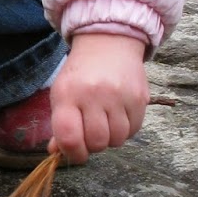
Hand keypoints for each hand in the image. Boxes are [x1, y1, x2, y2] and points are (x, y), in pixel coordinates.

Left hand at [49, 32, 148, 164]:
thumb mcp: (62, 94)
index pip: (69, 137)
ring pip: (117, 140)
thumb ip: (60, 125)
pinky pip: (134, 130)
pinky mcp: (139, 98)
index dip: (72, 153)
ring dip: (110, 138)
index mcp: (67, 94)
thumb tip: (57, 152)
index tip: (75, 153)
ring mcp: (119, 96)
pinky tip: (119, 116)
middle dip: (93, 145)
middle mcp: (93, 94)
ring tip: (105, 122)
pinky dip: (126, 130)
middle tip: (91, 134)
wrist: (108, 43)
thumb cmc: (81, 74)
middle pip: (96, 142)